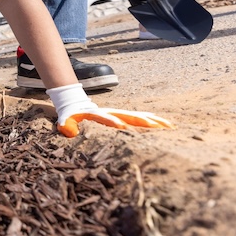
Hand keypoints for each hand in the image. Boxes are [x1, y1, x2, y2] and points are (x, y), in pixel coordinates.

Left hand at [47, 83, 173, 137]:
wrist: (77, 104)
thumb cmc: (71, 116)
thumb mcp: (66, 121)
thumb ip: (67, 126)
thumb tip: (67, 131)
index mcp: (98, 115)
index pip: (106, 118)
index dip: (113, 122)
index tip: (122, 127)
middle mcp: (112, 112)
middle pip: (129, 116)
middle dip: (143, 121)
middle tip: (158, 127)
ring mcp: (120, 113)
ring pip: (139, 116)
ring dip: (154, 121)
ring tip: (169, 126)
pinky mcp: (125, 116)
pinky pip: (141, 118)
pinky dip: (154, 121)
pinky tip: (167, 126)